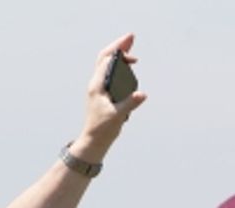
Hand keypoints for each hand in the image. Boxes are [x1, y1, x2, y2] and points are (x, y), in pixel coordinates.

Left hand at [71, 33, 146, 162]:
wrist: (93, 141)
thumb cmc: (102, 130)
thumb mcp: (117, 117)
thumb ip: (130, 104)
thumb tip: (141, 94)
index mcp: (97, 86)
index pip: (107, 60)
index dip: (119, 49)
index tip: (131, 42)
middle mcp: (96, 84)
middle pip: (105, 58)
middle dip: (118, 46)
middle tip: (131, 38)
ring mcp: (98, 88)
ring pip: (107, 65)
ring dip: (118, 55)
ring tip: (130, 49)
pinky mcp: (102, 94)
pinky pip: (109, 73)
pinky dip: (118, 65)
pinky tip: (127, 67)